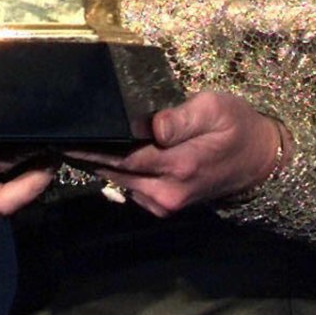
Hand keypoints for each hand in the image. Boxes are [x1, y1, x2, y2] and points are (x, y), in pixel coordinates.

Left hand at [64, 91, 287, 217]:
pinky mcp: (164, 206)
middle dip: (86, 153)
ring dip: (97, 163)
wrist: (259, 161)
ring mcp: (164, 203)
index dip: (92, 145)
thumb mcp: (216, 108)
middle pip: (115, 171)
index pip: (123, 156)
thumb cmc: (236, 125)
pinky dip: (115, 171)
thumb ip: (182, 117)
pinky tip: (103, 153)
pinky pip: (130, 188)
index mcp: (179, 164)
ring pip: (119, 182)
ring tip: (72, 140)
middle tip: (57, 133)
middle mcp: (166, 191)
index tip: (64, 132)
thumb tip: (154, 126)